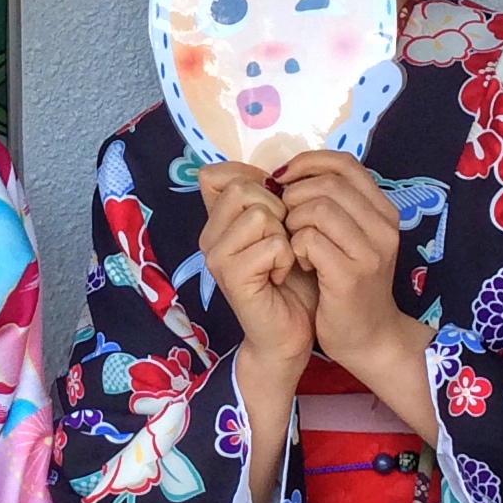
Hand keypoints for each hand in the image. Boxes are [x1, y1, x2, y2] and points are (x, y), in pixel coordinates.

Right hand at [200, 162, 316, 502]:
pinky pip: (271, 244)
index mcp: (218, 220)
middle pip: (243, 187)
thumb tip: (271, 169)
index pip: (217, 173)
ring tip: (283, 259)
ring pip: (259, 213)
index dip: (252, 179)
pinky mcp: (232, 277)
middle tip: (284, 240)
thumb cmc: (292, 281)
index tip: (274, 207)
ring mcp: (216, 256)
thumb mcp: (282, 229)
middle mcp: (209, 235)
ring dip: (285, 235)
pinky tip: (282, 277)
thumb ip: (268, 199)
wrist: (291, 332)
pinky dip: (287, 258)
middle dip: (277, 208)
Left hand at [279, 152, 432, 420]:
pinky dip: (294, 247)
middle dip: (295, 198)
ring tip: (295, 244)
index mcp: (383, 211)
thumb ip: (333, 205)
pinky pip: (309, 240)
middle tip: (287, 222)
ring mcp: (370, 251)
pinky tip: (299, 263)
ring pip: (317, 209)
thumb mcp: (351, 238)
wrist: (369, 337)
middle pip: (327, 184)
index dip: (308, 162)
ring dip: (293, 223)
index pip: (345, 164)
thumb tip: (287, 174)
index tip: (283, 178)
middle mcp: (383, 226)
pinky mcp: (350, 275)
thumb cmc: (350, 284)